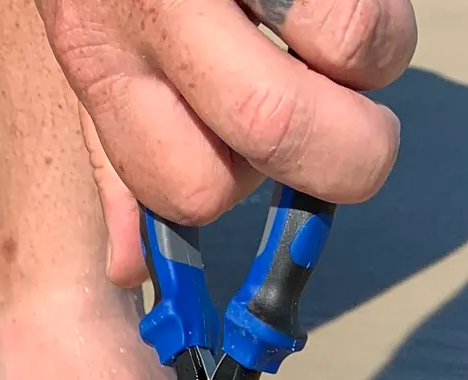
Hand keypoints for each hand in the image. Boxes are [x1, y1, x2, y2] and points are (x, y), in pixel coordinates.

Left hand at [35, 0, 416, 282]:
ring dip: (374, 57)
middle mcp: (148, 5)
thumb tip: (127, 266)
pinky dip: (376, 7)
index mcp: (99, 58)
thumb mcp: (91, 45)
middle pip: (274, 128)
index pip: (188, 187)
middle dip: (348, 151)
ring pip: (341, 53)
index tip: (259, 151)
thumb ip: (115, 147)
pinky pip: (357, 7)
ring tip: (342, 19)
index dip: (241, 185)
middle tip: (351, 115)